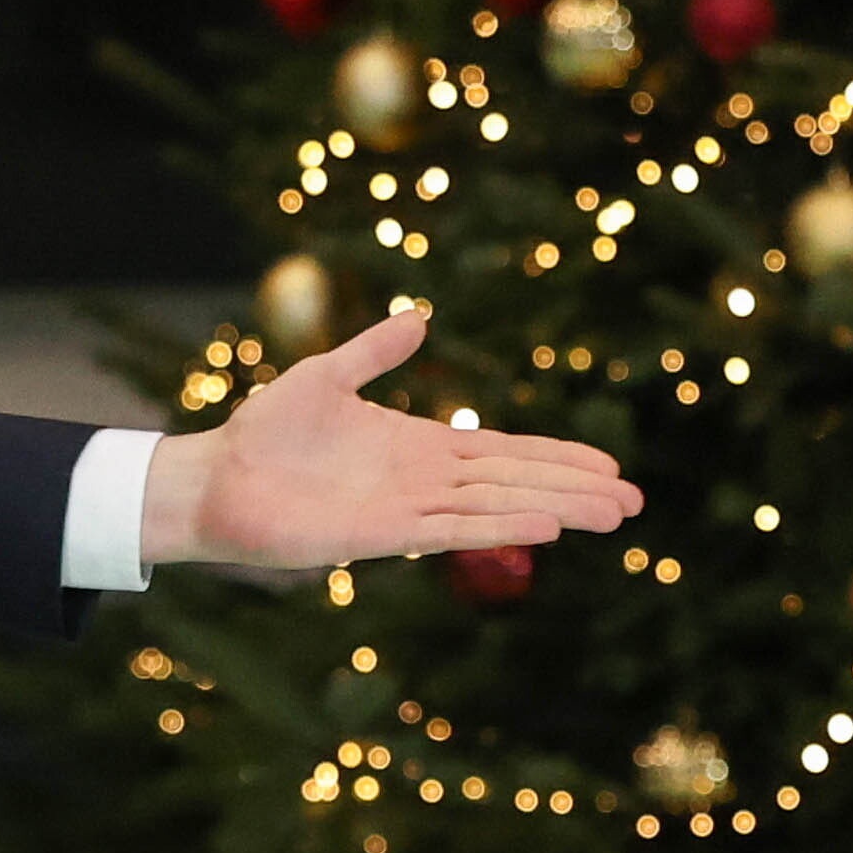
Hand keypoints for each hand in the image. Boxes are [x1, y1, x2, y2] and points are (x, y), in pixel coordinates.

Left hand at [141, 309, 647, 577]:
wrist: (217, 478)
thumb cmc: (265, 432)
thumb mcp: (327, 375)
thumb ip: (376, 352)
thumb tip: (420, 315)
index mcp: (420, 447)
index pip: (504, 453)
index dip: (555, 460)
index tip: (607, 467)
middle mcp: (425, 482)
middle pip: (516, 484)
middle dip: (575, 490)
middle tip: (635, 502)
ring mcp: (408, 511)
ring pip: (498, 509)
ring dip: (555, 510)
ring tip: (609, 517)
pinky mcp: (382, 536)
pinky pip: (454, 531)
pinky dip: (500, 528)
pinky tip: (544, 526)